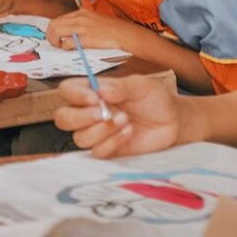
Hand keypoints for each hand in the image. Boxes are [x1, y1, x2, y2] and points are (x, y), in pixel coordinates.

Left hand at [46, 9, 137, 50]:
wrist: (125, 35)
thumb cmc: (112, 30)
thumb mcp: (93, 20)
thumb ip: (81, 23)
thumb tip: (68, 31)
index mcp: (81, 12)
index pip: (59, 19)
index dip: (53, 29)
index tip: (54, 36)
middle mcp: (79, 18)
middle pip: (54, 24)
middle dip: (50, 34)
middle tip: (52, 42)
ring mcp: (81, 27)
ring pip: (56, 32)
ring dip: (54, 41)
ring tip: (59, 46)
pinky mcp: (85, 38)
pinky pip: (67, 42)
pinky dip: (65, 46)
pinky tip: (69, 49)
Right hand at [54, 75, 183, 157]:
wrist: (173, 120)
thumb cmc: (153, 98)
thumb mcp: (140, 85)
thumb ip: (120, 87)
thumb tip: (101, 91)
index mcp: (89, 91)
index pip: (66, 91)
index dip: (74, 95)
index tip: (94, 98)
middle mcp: (87, 112)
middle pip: (63, 118)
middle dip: (80, 117)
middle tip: (103, 113)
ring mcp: (96, 132)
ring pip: (79, 138)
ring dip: (101, 131)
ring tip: (125, 120)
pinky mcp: (108, 149)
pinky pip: (98, 152)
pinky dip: (113, 142)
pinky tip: (129, 132)